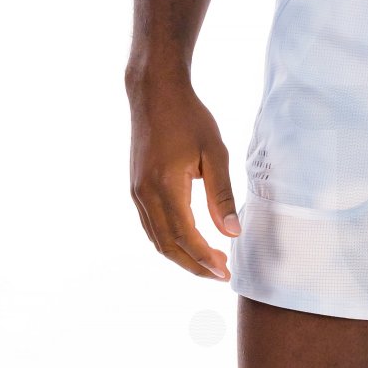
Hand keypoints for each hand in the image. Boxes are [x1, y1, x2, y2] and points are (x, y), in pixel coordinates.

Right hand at [126, 68, 239, 280]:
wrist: (154, 93)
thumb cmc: (188, 118)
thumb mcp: (214, 153)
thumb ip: (222, 195)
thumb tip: (232, 232)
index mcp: (165, 186)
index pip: (185, 236)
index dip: (205, 259)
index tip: (224, 271)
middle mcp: (145, 194)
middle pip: (168, 246)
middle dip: (194, 265)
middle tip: (220, 273)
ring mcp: (137, 193)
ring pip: (157, 239)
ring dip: (181, 256)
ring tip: (208, 263)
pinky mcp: (136, 189)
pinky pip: (151, 226)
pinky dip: (169, 242)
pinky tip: (189, 243)